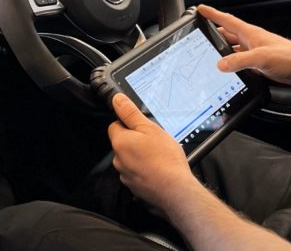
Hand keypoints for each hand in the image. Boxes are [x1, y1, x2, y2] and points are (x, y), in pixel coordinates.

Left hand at [108, 93, 197, 209]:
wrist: (175, 190)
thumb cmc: (165, 159)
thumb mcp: (150, 128)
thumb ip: (130, 113)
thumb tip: (117, 100)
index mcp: (120, 142)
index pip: (115, 125)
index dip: (128, 123)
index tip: (142, 126)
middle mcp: (118, 160)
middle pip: (123, 142)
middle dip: (136, 140)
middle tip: (154, 141)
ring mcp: (125, 175)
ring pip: (130, 158)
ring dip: (140, 155)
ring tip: (158, 156)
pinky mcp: (134, 187)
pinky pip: (136, 172)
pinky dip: (144, 169)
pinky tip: (158, 168)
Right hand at [197, 4, 290, 85]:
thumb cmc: (290, 57)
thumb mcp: (261, 57)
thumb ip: (240, 61)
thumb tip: (220, 64)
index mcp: (250, 33)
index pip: (227, 20)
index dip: (212, 14)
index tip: (200, 9)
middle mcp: (251, 41)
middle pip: (227, 35)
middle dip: (213, 33)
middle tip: (200, 33)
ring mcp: (255, 52)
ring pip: (233, 49)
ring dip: (222, 51)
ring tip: (209, 54)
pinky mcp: (259, 64)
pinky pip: (241, 62)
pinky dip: (232, 64)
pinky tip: (228, 70)